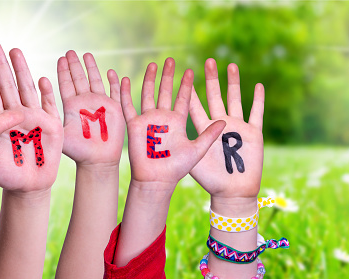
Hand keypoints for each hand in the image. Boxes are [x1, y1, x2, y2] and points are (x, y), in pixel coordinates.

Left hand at [0, 43, 63, 192]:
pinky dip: (47, 93)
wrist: (30, 186)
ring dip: (21, 70)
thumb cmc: (7, 177)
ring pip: (26, 88)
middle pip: (6, 86)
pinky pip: (49, 105)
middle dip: (0, 65)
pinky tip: (43, 78)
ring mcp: (34, 118)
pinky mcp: (51, 125)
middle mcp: (16, 116)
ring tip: (15, 50)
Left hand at [59, 51, 124, 165]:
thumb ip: (49, 118)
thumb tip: (35, 108)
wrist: (96, 160)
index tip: (61, 57)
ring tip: (87, 54)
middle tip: (70, 51)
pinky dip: (116, 84)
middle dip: (75, 65)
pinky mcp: (115, 109)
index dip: (64, 70)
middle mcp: (85, 101)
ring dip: (92, 68)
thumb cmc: (77, 151)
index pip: (66, 83)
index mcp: (72, 105)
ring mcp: (101, 104)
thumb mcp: (60, 132)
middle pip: (80, 78)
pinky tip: (113, 73)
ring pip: (96, 81)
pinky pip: (116, 93)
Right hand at [121, 58, 225, 187]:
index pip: (183, 98)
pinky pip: (128, 106)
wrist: (157, 180)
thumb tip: (225, 121)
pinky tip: (125, 80)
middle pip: (165, 92)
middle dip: (168, 76)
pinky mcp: (134, 125)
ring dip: (149, 80)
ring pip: (148, 94)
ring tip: (153, 65)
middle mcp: (162, 118)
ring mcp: (147, 120)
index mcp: (177, 121)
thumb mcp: (197, 149)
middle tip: (171, 60)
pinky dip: (125, 93)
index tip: (190, 70)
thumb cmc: (177, 168)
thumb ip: (209, 135)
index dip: (186, 85)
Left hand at [189, 59, 263, 200]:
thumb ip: (188, 139)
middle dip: (212, 79)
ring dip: (233, 83)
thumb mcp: (195, 157)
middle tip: (208, 60)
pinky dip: (258, 100)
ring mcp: (237, 127)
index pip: (195, 105)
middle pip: (215, 96)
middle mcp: (219, 124)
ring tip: (230, 65)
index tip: (185, 73)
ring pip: (235, 99)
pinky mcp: (253, 134)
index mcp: (203, 129)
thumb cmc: (210, 179)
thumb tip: (174, 127)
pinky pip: (256, 113)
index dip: (190, 89)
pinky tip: (257, 85)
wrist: (231, 192)